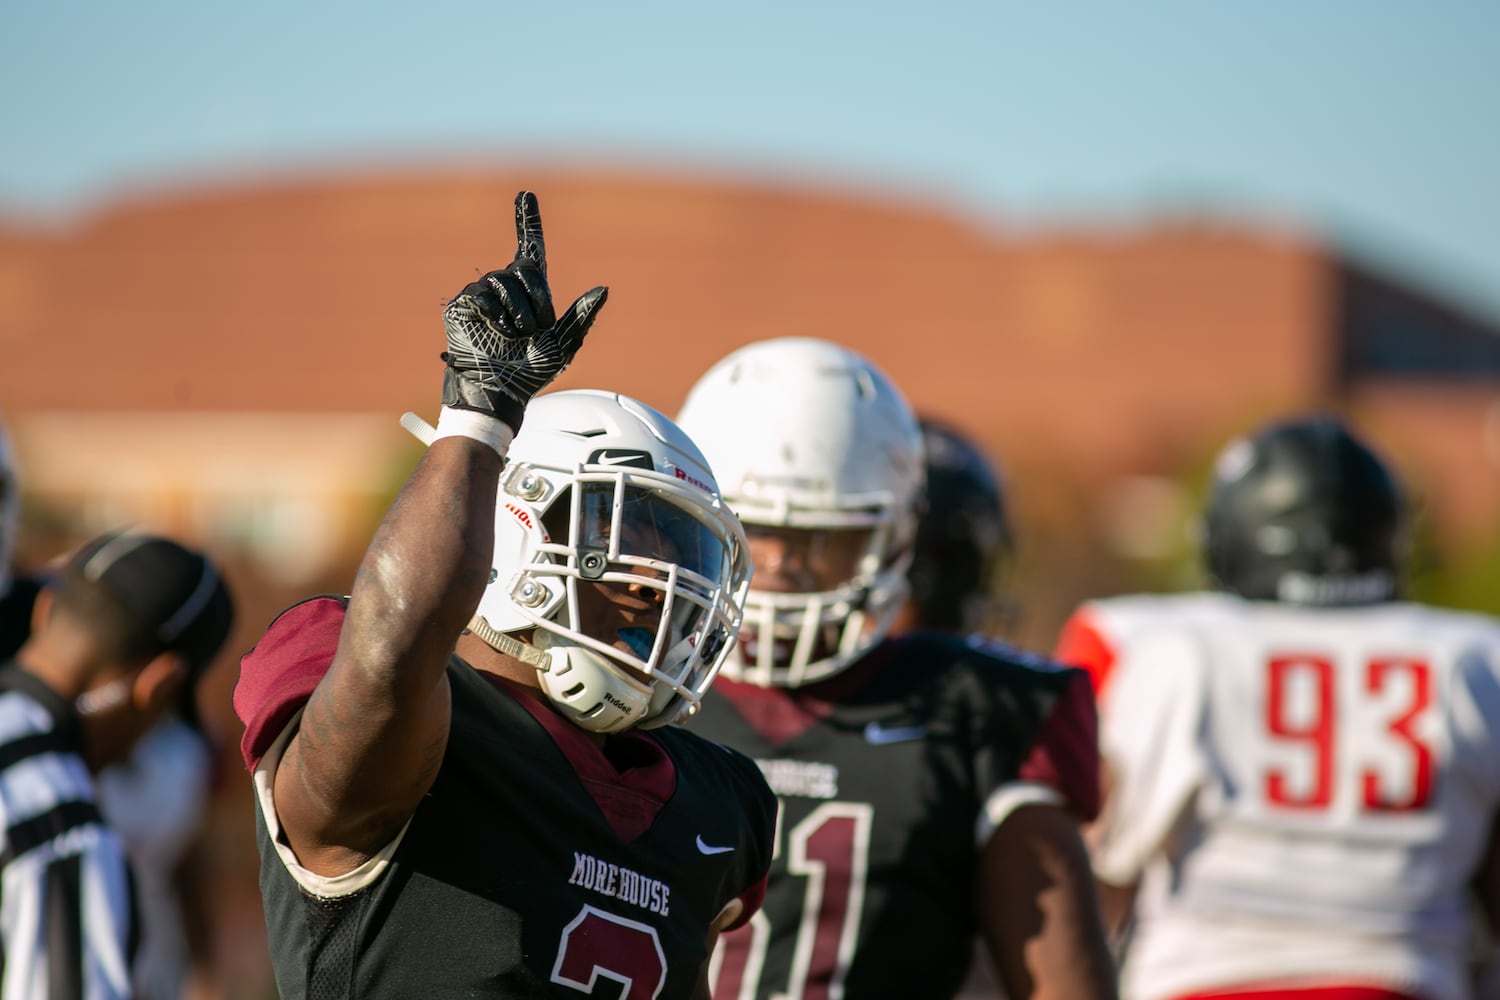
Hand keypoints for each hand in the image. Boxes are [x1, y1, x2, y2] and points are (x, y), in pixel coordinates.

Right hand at [441, 191, 607, 430]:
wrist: (503, 389)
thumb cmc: (532, 371)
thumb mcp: (565, 344)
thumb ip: (582, 315)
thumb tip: (604, 288)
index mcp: (531, 291)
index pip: (530, 247)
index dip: (528, 220)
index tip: (527, 193)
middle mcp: (505, 285)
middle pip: (525, 268)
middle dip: (538, 300)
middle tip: (536, 330)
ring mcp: (482, 293)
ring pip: (505, 282)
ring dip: (518, 314)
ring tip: (516, 337)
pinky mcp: (464, 304)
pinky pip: (483, 296)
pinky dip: (496, 317)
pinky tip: (497, 334)